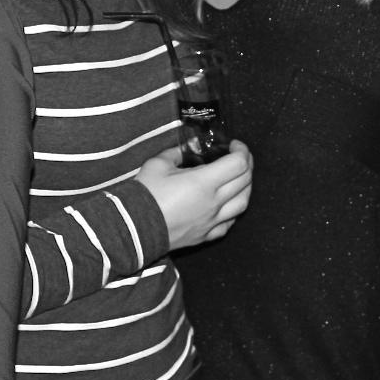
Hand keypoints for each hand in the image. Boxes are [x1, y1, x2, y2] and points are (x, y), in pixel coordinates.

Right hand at [134, 142, 252, 249]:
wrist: (133, 228)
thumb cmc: (145, 194)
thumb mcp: (158, 164)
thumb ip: (177, 152)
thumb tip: (191, 145)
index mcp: (204, 182)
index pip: (239, 163)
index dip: (241, 150)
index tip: (233, 145)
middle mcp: (214, 203)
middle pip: (245, 181)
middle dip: (247, 164)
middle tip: (238, 157)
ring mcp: (212, 221)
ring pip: (243, 203)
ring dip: (246, 187)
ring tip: (238, 179)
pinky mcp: (205, 235)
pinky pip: (229, 223)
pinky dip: (233, 210)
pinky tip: (226, 204)